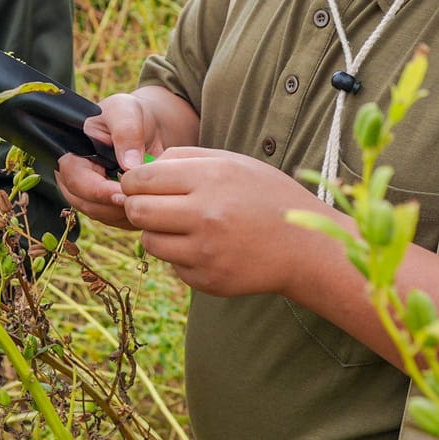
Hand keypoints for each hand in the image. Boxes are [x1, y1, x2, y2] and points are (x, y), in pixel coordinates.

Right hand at [57, 91, 171, 229]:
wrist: (149, 127)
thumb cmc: (131, 114)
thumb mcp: (126, 111)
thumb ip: (125, 131)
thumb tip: (128, 166)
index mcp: (72, 154)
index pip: (76, 180)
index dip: (98, 190)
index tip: (125, 193)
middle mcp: (76, 179)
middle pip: (86, 204)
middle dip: (113, 206)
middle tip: (143, 201)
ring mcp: (91, 196)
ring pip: (103, 216)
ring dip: (126, 213)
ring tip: (151, 200)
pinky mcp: (109, 207)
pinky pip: (118, 221)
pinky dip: (135, 217)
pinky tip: (153, 205)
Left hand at [118, 146, 341, 298]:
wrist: (306, 247)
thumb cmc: (266, 196)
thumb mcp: (232, 162)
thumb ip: (184, 159)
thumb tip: (139, 169)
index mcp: (210, 178)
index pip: (141, 180)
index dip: (132, 182)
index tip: (139, 185)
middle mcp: (205, 215)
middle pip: (137, 211)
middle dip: (136, 206)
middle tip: (150, 206)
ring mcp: (206, 252)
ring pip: (149, 241)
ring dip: (157, 232)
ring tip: (182, 225)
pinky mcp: (208, 279)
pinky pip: (172, 264)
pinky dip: (180, 255)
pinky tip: (205, 247)